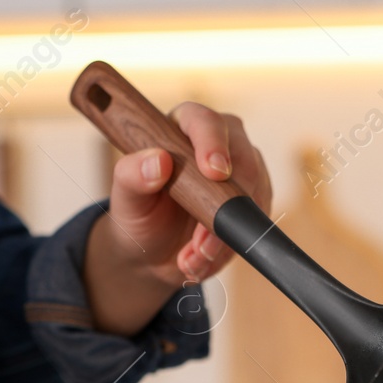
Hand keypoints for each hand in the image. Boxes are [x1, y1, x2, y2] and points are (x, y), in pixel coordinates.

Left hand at [82, 101, 272, 333]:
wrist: (155, 249)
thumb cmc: (139, 213)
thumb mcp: (126, 197)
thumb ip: (132, 175)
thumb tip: (159, 161)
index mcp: (184, 126)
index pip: (206, 122)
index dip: (213, 144)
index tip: (214, 172)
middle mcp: (221, 141)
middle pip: (242, 162)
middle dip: (222, 210)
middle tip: (197, 245)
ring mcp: (244, 170)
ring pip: (253, 198)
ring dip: (224, 238)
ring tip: (192, 259)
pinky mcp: (256, 199)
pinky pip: (256, 223)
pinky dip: (230, 249)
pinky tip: (204, 261)